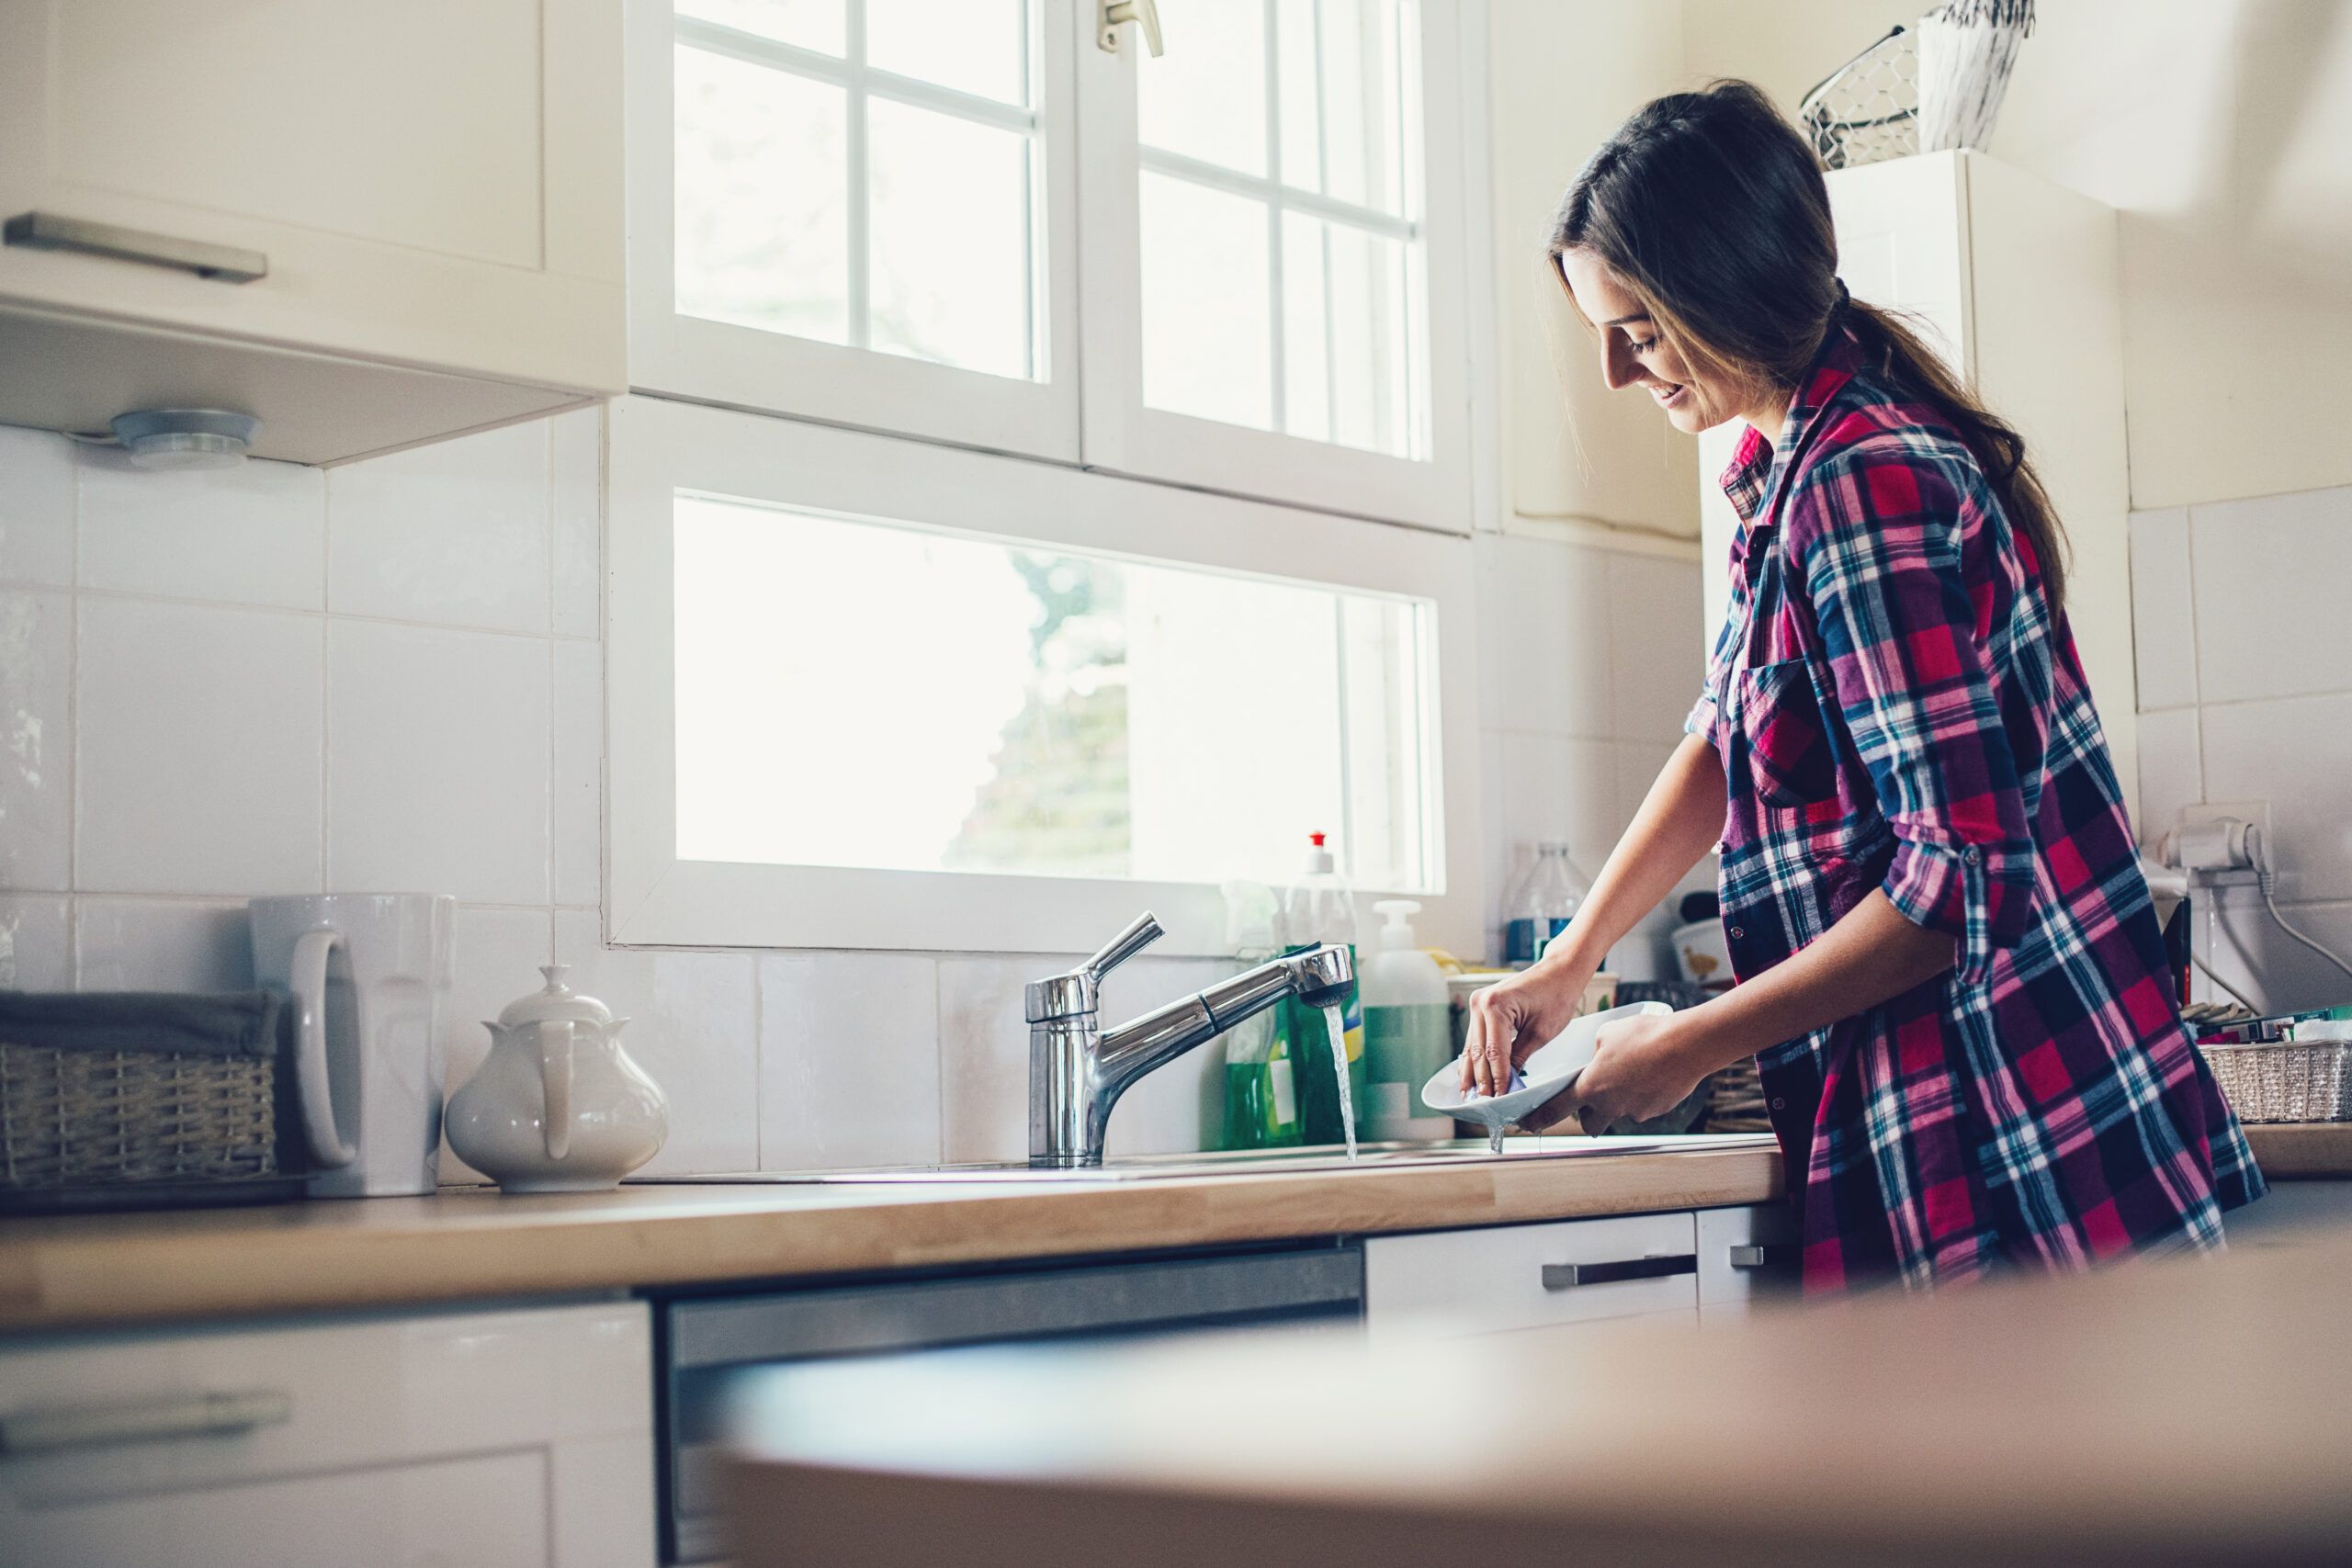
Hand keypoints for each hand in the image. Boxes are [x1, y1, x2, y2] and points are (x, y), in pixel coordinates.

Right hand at [1459, 959, 1595, 1097]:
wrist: (1559, 972)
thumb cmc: (1556, 996)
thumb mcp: (1542, 1033)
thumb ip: (1520, 1057)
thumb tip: (1507, 1082)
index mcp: (1495, 1005)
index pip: (1494, 1053)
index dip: (1496, 1079)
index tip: (1498, 1100)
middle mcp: (1480, 1003)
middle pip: (1478, 1051)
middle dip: (1481, 1080)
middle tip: (1480, 1105)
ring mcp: (1477, 1003)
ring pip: (1472, 1046)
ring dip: (1471, 1071)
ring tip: (1467, 1095)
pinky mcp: (1480, 1007)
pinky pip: (1475, 1037)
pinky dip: (1474, 1057)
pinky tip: (1469, 1075)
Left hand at [1525, 1010, 1709, 1133]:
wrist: (1686, 1044)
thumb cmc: (1645, 1035)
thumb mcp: (1607, 1033)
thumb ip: (1596, 1050)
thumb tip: (1598, 1055)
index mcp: (1591, 1086)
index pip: (1556, 1109)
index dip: (1540, 1118)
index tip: (1529, 1124)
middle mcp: (1610, 1105)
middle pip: (1590, 1123)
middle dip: (1588, 1114)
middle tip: (1593, 1098)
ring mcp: (1634, 1111)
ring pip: (1619, 1114)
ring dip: (1618, 1102)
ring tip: (1631, 1076)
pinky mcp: (1656, 1111)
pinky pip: (1643, 1107)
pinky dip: (1642, 1096)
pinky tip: (1651, 1075)